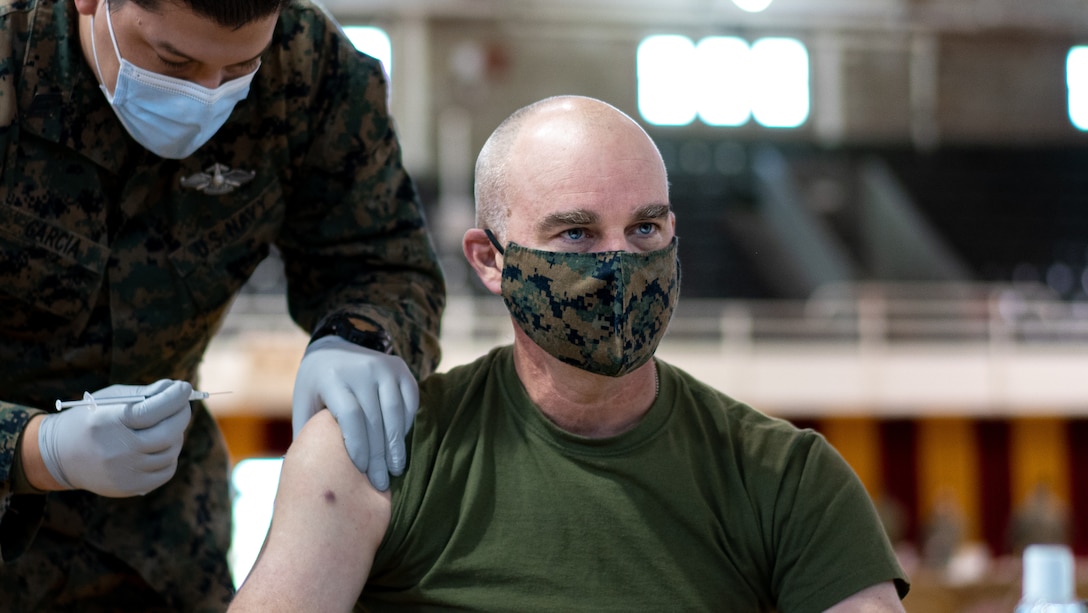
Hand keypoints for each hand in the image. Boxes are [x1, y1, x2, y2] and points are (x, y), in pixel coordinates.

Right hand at [37, 380, 193, 496]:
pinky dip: (170, 455)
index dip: (173, 398)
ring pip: (170, 452)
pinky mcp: (131, 487)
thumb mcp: (109, 399)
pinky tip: (161, 445)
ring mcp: (125, 472)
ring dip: (176, 434)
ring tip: (167, 425)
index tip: (184, 387)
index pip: (151, 411)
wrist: (59, 456)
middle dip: (182, 415)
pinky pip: (166, 471)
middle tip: (183, 404)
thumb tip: (176, 388)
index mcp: (108, 423)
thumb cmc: (90, 420)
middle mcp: (118, 450)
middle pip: (167, 434)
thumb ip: (143, 393)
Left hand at [291, 335, 418, 490]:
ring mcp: (384, 367)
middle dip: (379, 455)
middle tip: (381, 482)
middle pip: (375, 419)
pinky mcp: (400, 369)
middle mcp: (361, 369)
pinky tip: (401, 444)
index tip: (361, 471)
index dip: (359, 445)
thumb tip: (310, 473)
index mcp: (333, 377)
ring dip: (397, 445)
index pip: (351, 415)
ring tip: (395, 469)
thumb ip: (307, 433)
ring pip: (396, 412)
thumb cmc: (316, 386)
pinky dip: (407, 425)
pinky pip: (409, 401)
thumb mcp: (303, 404)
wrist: (335, 346)